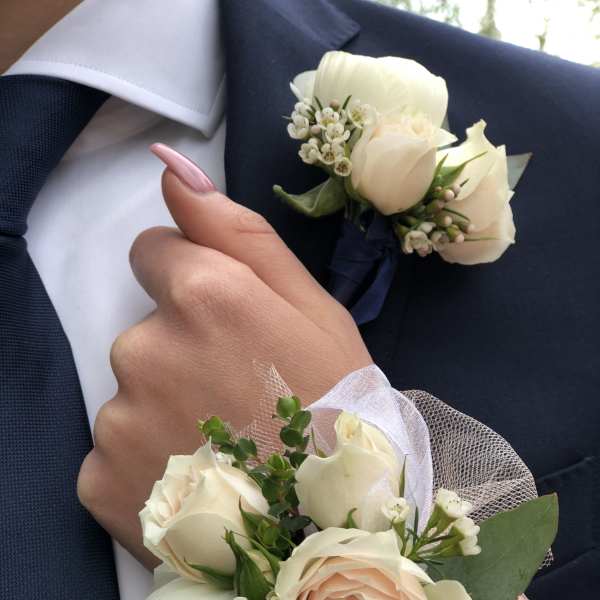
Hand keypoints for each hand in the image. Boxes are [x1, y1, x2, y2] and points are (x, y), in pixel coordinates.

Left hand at [77, 155, 370, 567]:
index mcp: (202, 296)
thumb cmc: (334, 401)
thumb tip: (171, 167)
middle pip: (144, 324)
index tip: (227, 320)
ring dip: (166, 403)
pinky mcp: (100, 480)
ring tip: (220, 439)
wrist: (330, 523)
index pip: (153, 251)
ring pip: (129, 387)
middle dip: (181, 345)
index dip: (193, 281)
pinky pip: (112, 448)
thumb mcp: (311, 307)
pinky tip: (194, 474)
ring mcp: (118, 419)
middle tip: (237, 391)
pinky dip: (145, 458)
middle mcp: (146, 349)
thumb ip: (238, 231)